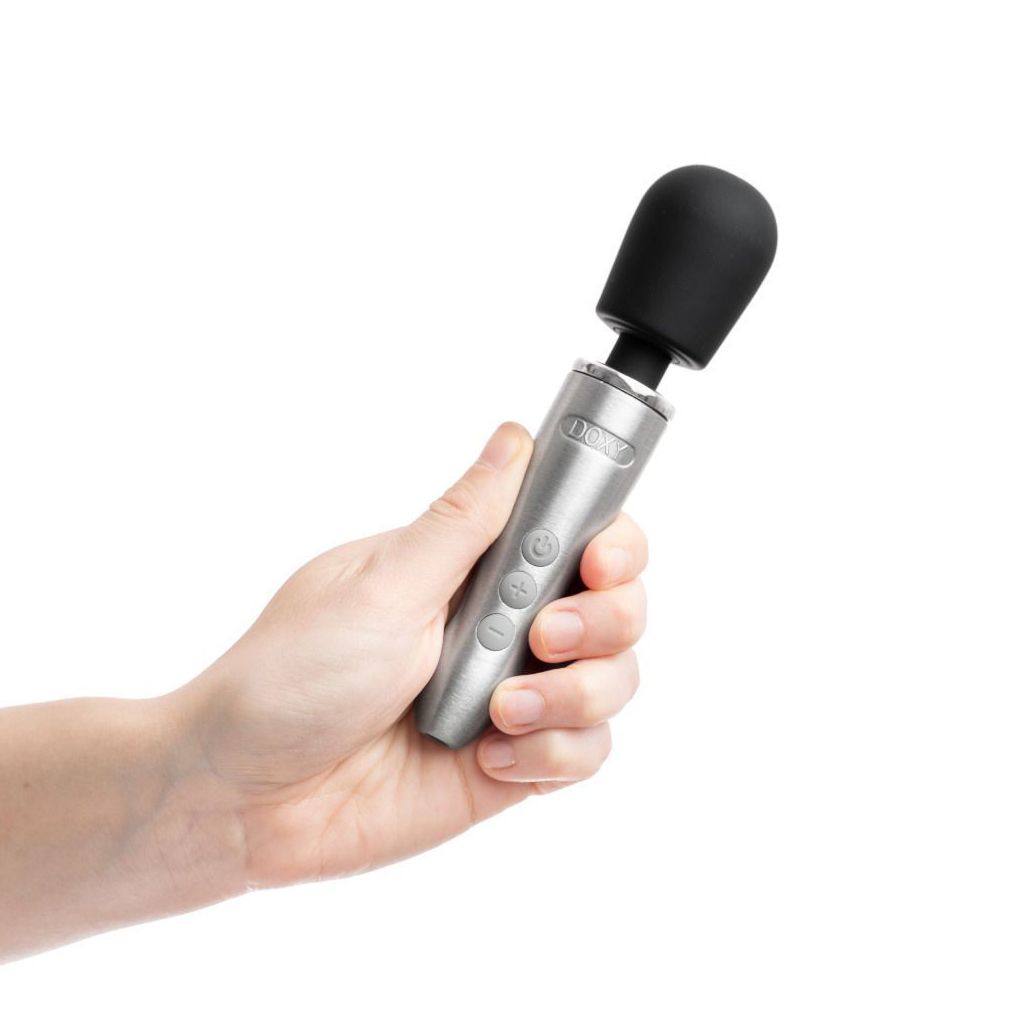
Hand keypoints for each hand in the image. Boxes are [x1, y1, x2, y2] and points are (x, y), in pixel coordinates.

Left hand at [169, 423, 647, 887]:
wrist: (244, 798)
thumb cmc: (289, 677)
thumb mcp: (381, 587)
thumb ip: (463, 523)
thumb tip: (514, 439)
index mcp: (470, 570)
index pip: (577, 535)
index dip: (613, 545)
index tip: (597, 562)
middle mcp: (502, 627)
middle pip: (618, 605)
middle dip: (605, 619)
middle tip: (543, 635)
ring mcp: (511, 697)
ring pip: (614, 680)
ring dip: (576, 694)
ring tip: (500, 711)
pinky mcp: (512, 764)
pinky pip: (583, 753)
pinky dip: (555, 755)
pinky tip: (491, 756)